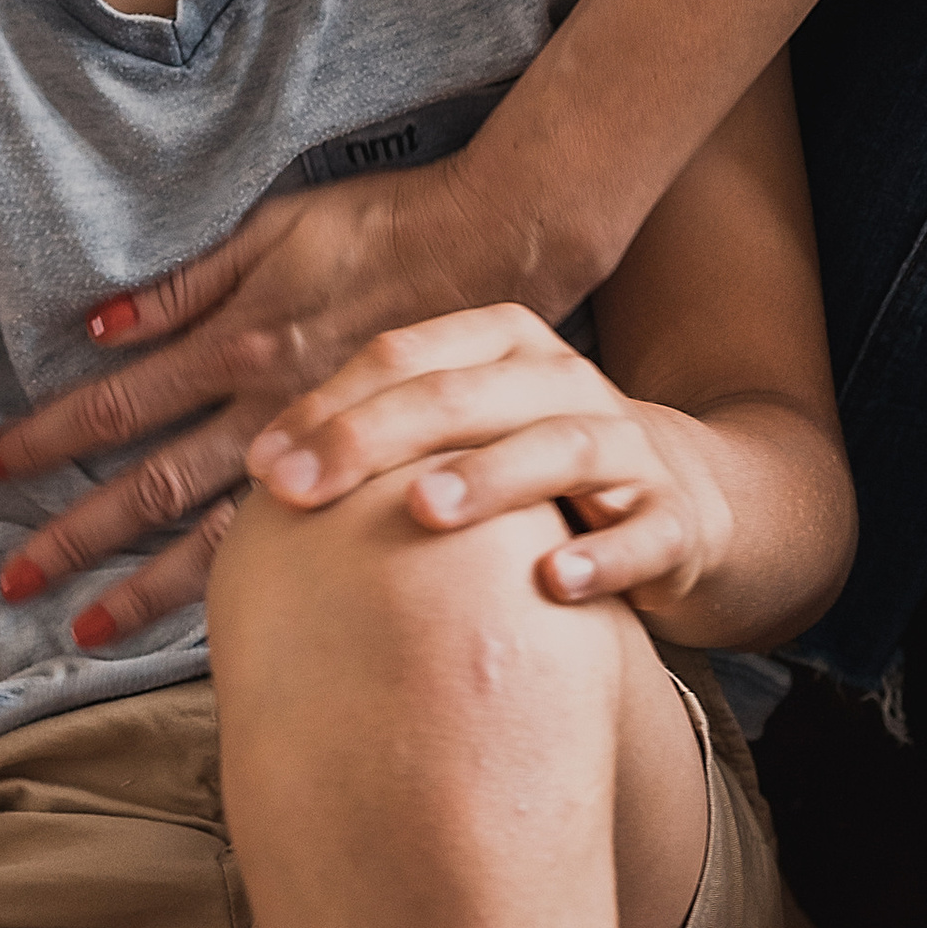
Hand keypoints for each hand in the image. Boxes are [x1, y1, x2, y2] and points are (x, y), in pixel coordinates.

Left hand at [0, 167, 500, 644]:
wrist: (498, 248)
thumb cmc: (381, 225)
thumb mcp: (274, 228)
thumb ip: (187, 285)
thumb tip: (97, 326)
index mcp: (238, 341)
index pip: (116, 401)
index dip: (48, 435)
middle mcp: (266, 410)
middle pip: (150, 486)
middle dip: (74, 536)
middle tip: (9, 586)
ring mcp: (318, 454)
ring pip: (214, 539)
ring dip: (144, 589)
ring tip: (85, 635)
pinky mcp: (367, 476)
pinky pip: (294, 546)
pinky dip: (241, 588)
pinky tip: (210, 625)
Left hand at [245, 302, 736, 614]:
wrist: (677, 499)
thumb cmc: (527, 466)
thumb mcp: (457, 428)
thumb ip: (374, 429)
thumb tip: (249, 464)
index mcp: (500, 345)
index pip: (400, 357)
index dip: (326, 406)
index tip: (261, 466)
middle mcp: (563, 382)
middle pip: (461, 395)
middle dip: (371, 441)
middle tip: (299, 493)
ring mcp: (625, 446)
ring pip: (556, 447)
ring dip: (487, 479)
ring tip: (423, 511)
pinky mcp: (672, 519)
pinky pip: (641, 534)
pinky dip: (601, 556)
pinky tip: (552, 582)